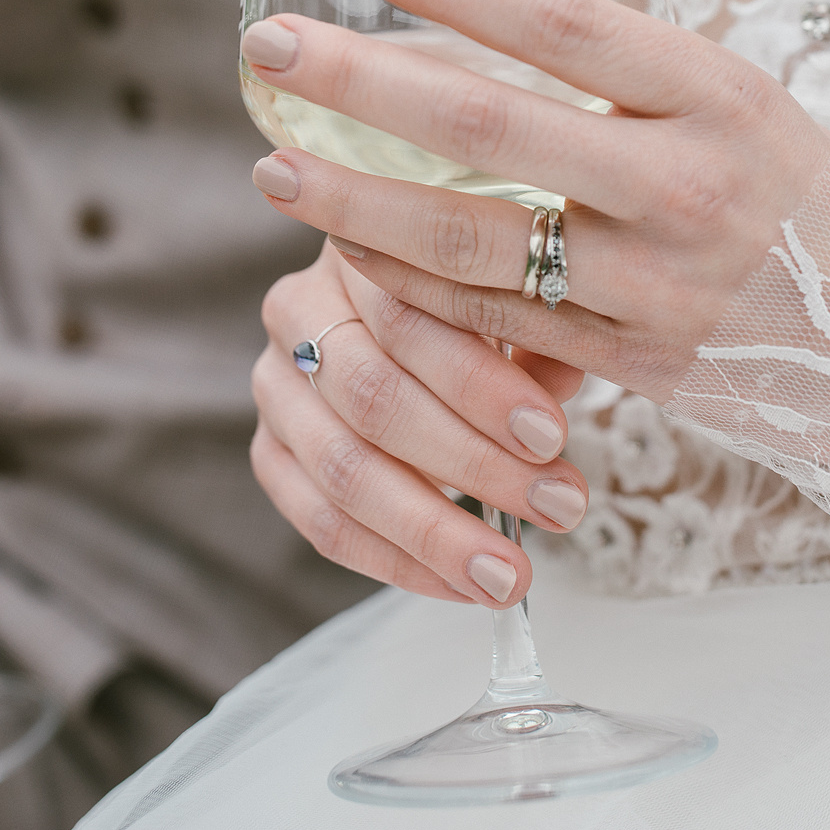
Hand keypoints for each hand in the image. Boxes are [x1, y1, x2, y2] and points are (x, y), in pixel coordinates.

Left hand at [240, 0, 829, 402]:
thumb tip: (486, 37)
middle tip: (268, 45)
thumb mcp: (753, 115)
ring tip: (274, 165)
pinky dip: (414, 286)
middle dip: (360, 80)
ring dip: (354, 199)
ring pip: (471, 240)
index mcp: (724, 94)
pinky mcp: (640, 367)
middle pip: (488, 125)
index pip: (559, 22)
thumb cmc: (825, 210)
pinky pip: (498, 321)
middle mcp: (690, 184)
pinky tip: (351, 251)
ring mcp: (660, 285)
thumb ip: (635, 87)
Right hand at [251, 241, 589, 607]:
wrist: (408, 315)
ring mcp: (273, 383)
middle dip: (474, 463)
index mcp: (357, 245)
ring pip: (342, 469)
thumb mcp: (514, 293)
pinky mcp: (268, 450)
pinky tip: (460, 585)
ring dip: (436, 531)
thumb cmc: (479, 299)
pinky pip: (320, 522)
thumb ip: (535, 330)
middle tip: (558, 506)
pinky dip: (395, 561)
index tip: (553, 436)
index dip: (479, 382)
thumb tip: (561, 382)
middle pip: (373, 397)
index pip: (406, 314)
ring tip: (512, 573)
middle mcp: (296, 308)